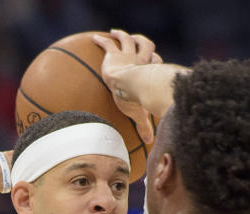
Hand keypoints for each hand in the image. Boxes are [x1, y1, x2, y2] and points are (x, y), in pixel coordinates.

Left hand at [92, 29, 161, 143]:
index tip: (154, 59)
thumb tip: (149, 143)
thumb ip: (144, 127)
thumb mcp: (140, 114)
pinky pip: (108, 44)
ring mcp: (127, 56)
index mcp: (150, 72)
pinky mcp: (114, 54)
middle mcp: (140, 61)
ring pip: (128, 40)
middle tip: (138, 40)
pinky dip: (102, 41)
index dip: (155, 60)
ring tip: (116, 32)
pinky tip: (94, 39)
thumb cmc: (136, 100)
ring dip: (123, 35)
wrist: (128, 86)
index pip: (155, 62)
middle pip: (146, 46)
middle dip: (143, 42)